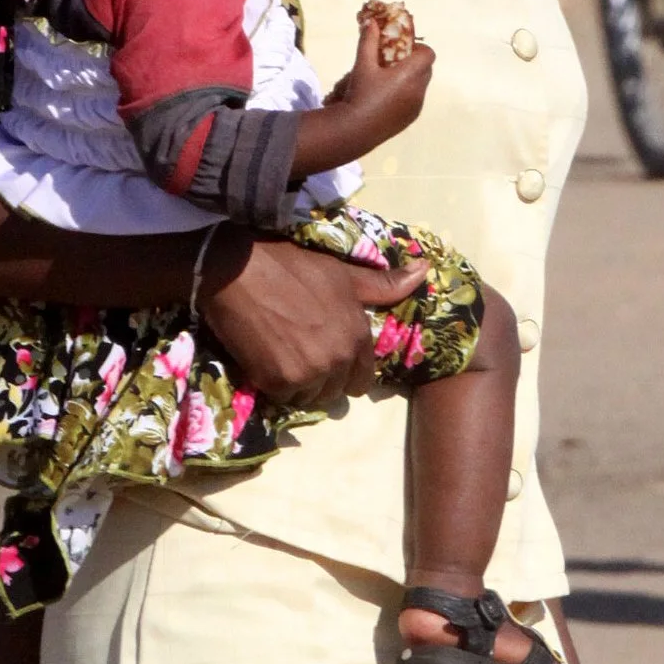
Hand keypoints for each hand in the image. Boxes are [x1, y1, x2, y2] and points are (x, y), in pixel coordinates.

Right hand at [202, 233, 427, 406]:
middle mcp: (338, 359)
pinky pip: (284, 397)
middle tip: (300, 352)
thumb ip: (384, 285)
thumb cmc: (292, 266)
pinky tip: (266, 358)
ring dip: (300, 384)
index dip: (346, 370)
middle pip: (336, 391)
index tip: (326, 355)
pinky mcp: (277, 382)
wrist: (238, 270)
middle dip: (323, 378)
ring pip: (310, 397)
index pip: (363, 378)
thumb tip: (425, 271)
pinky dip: (275, 384)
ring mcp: (308, 373)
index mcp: (358, 336)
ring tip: (283, 355)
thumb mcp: (343, 273)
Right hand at [328, 8, 435, 146]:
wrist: (355, 130)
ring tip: (389, 81)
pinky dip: (407, 95)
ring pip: (421, 86)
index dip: (418, 48)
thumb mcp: (362, 65)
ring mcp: (416, 107)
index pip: (429, 54)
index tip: (401, 50)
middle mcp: (419, 91)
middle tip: (394, 63)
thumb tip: (371, 22)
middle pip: (427, 69)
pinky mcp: (410, 119)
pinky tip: (387, 98)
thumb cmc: (360, 94)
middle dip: (414, 63)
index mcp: (411, 74)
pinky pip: (415, 101)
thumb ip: (369, 41)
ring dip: (411, 79)